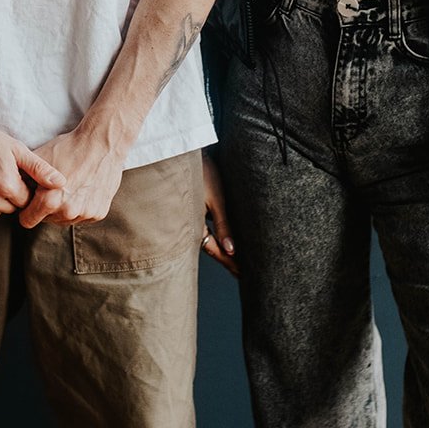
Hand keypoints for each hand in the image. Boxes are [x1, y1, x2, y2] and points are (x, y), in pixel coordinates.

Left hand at [17, 126, 126, 228]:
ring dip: (64, 208)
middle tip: (52, 188)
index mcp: (49, 201)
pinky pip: (82, 215)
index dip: (26, 209)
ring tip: (69, 186)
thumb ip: (23, 177)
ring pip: (65, 219)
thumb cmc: (69, 147)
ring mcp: (85, 213)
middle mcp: (67, 212)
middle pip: (46, 220)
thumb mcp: (39, 158)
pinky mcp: (98, 213)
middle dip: (46, 207)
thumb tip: (9, 187)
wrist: (102, 142)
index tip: (31, 199)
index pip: (27, 221)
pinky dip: (81, 205)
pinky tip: (83, 187)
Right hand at [201, 150, 237, 275]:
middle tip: (245, 273)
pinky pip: (208, 225)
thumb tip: (231, 249)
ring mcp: (194, 216)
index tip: (243, 274)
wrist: (183, 153)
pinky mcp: (196, 208)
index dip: (230, 263)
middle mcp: (193, 224)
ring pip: (211, 237)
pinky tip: (228, 237)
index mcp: (195, 226)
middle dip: (228, 260)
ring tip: (240, 259)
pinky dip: (220, 234)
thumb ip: (223, 224)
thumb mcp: (215, 199)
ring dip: (224, 247)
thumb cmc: (199, 173)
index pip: (216, 251)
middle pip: (213, 247)